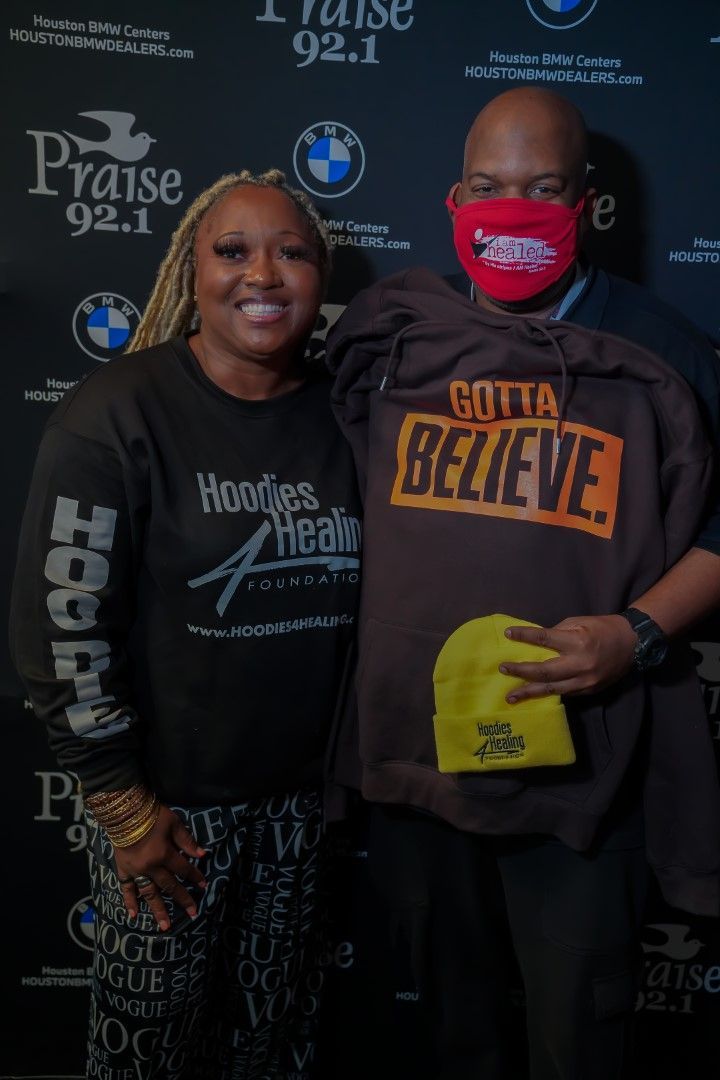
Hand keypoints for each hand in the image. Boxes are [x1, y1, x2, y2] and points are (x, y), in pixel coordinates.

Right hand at [114, 804, 206, 930]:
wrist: (124, 811)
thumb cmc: (152, 814)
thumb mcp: (174, 823)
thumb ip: (187, 841)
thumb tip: (202, 854)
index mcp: (164, 854)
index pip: (184, 869)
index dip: (195, 876)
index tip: (204, 886)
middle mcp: (150, 867)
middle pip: (169, 886)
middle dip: (182, 899)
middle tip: (193, 914)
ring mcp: (135, 871)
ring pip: (149, 893)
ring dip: (158, 910)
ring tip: (165, 926)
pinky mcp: (123, 870)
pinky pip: (126, 888)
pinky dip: (129, 901)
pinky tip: (133, 915)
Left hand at [498, 615, 636, 702]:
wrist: (633, 644)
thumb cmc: (603, 628)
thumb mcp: (579, 622)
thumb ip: (557, 632)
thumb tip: (536, 642)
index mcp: (577, 642)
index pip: (544, 639)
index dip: (524, 636)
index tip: (508, 635)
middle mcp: (580, 664)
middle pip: (544, 671)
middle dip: (521, 671)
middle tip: (503, 669)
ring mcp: (585, 681)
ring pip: (552, 689)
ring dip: (530, 692)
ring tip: (511, 696)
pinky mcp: (589, 691)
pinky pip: (564, 693)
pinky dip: (548, 693)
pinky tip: (534, 695)